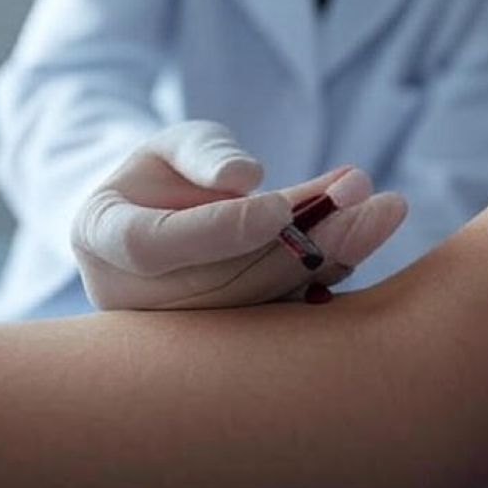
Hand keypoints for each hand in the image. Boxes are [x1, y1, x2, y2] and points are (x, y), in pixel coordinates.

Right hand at [71, 121, 406, 309]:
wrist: (168, 224)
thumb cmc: (164, 176)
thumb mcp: (169, 145)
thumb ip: (201, 153)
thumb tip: (245, 177)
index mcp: (104, 240)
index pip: (155, 245)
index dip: (219, 231)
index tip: (279, 207)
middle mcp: (138, 298)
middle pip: (225, 281)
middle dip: (302, 240)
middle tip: (363, 197)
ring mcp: (185, 331)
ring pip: (263, 302)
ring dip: (332, 255)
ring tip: (384, 209)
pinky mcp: (234, 341)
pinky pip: (287, 310)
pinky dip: (333, 270)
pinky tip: (372, 230)